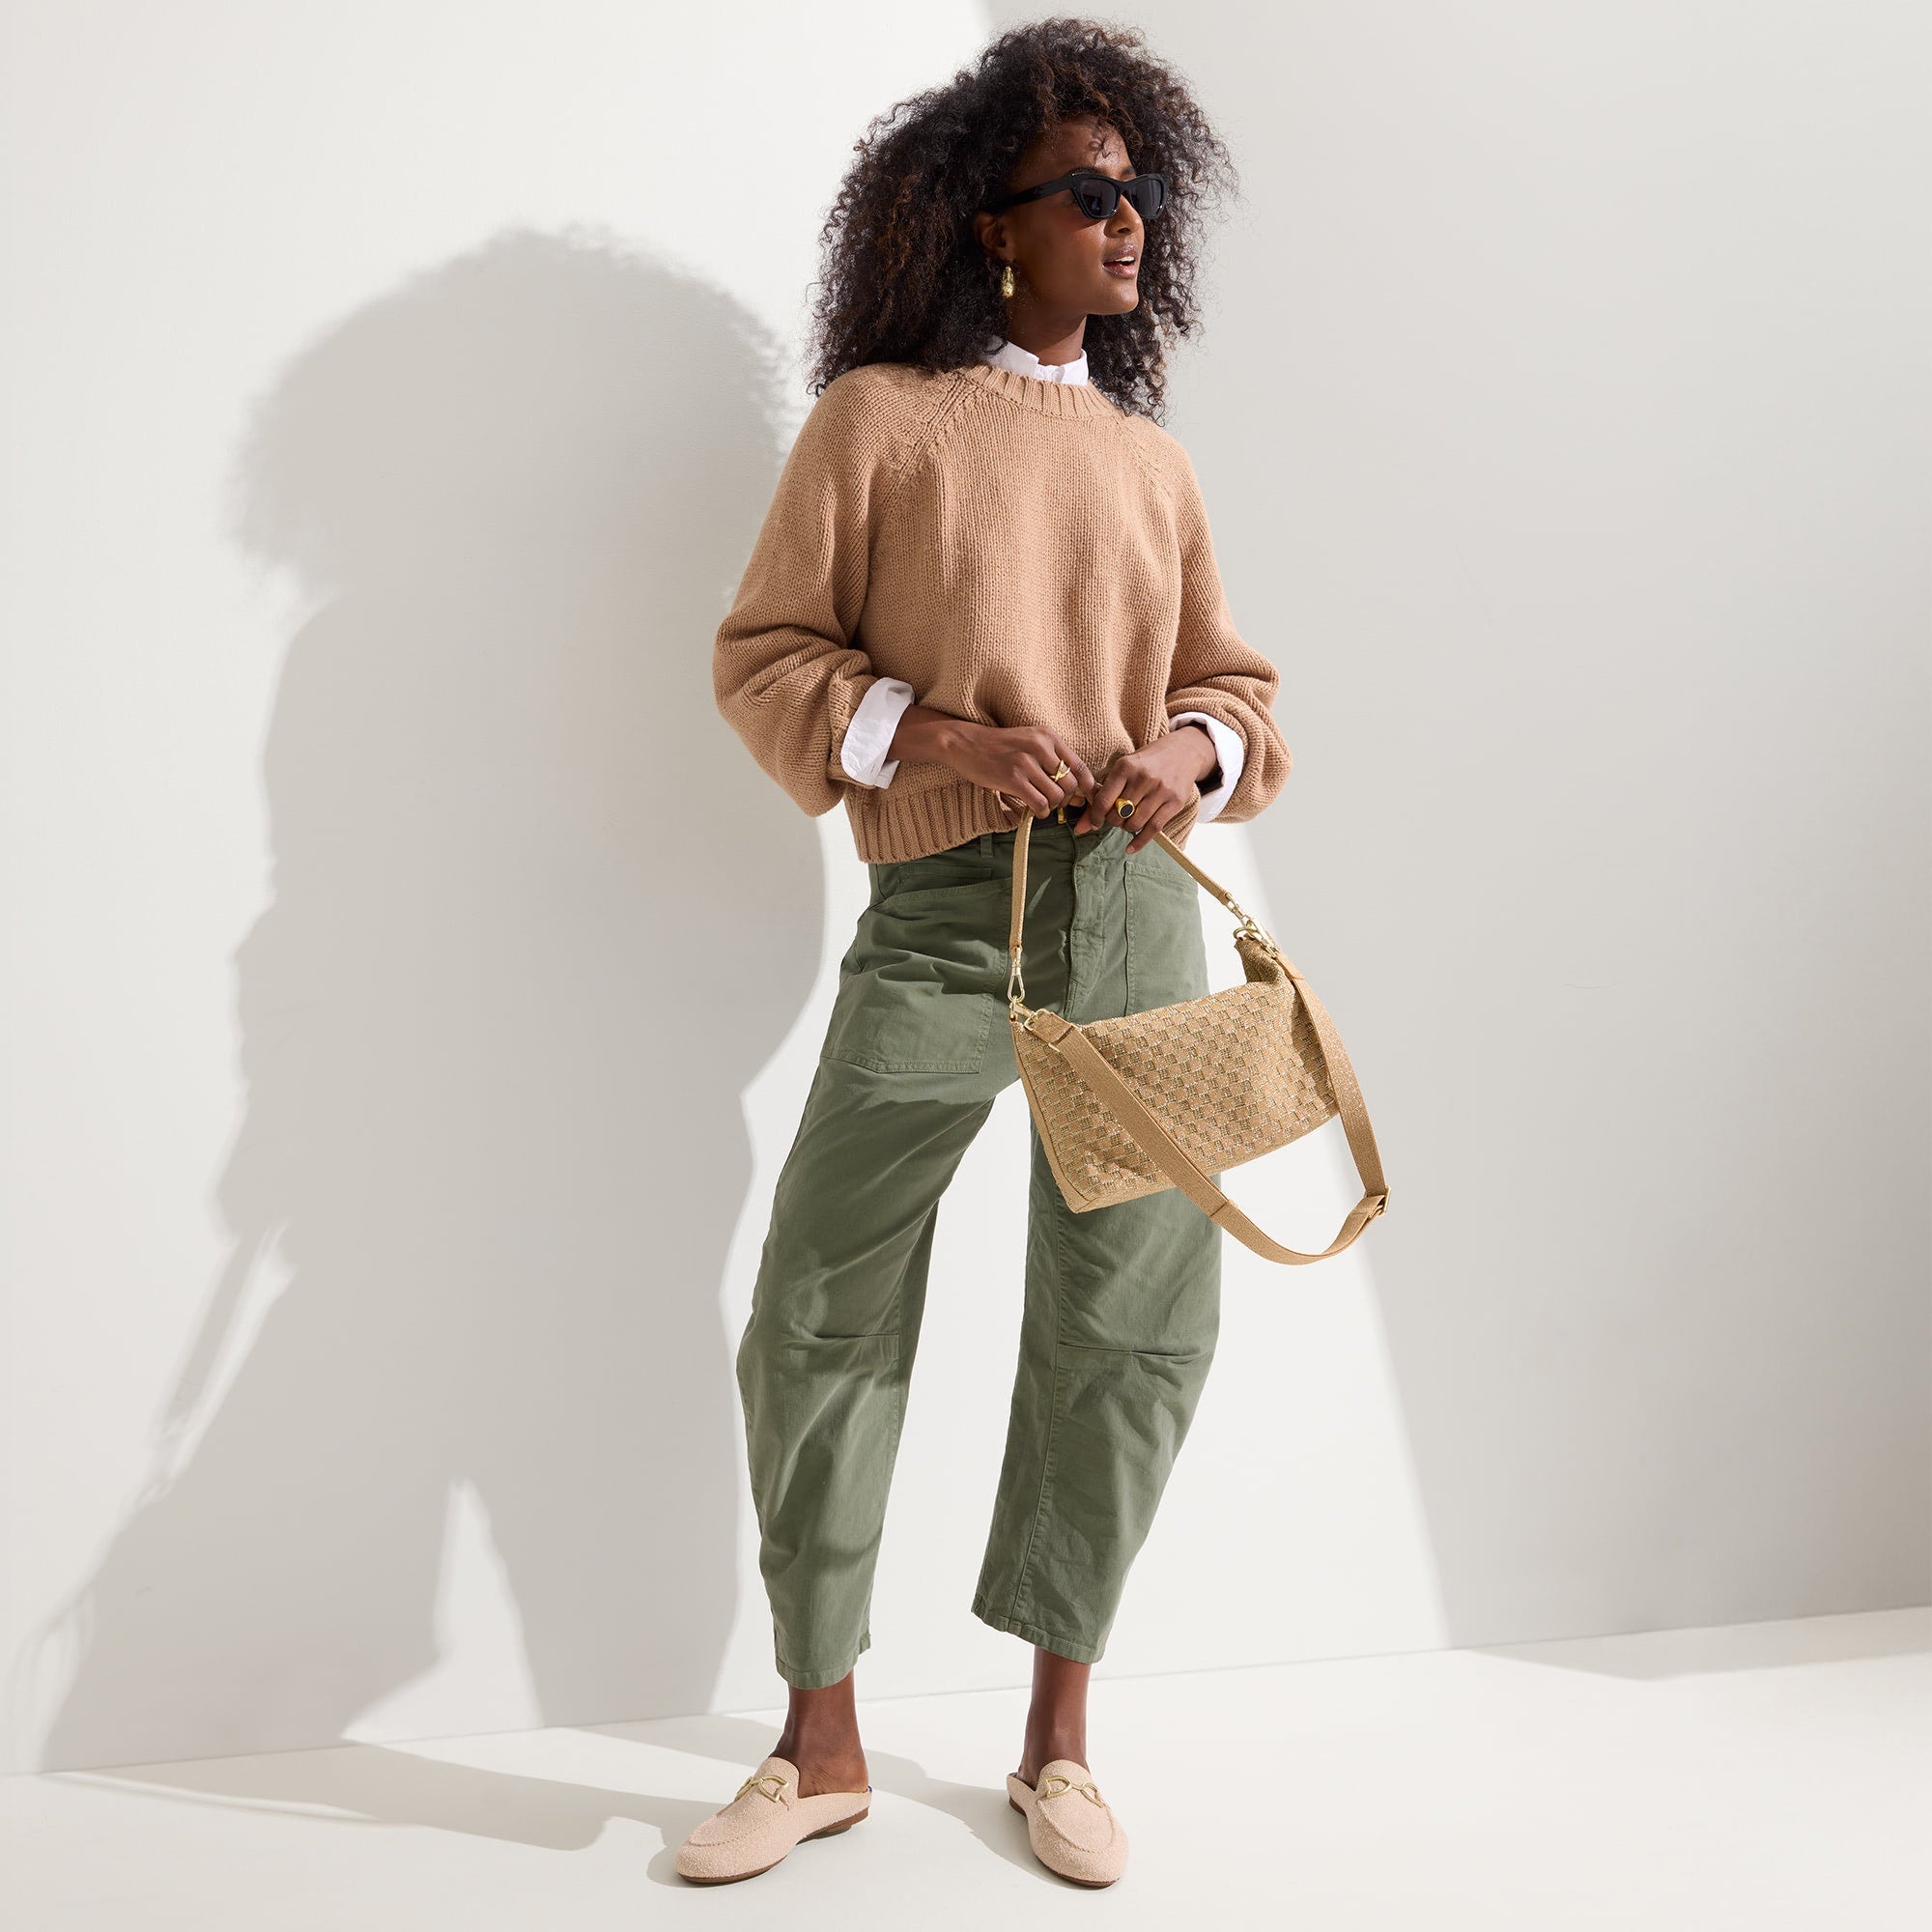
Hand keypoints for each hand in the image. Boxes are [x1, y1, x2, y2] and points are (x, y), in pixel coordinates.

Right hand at [890, 709, 1096, 817]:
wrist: (966, 743)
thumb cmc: (1000, 746)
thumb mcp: (1029, 743)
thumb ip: (1053, 763)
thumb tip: (1077, 794)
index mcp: (1048, 736)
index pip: (1079, 765)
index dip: (1088, 786)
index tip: (1087, 799)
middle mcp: (1040, 747)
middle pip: (1069, 784)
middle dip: (1066, 799)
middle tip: (1055, 803)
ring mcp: (1026, 763)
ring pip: (1056, 796)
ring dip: (1052, 806)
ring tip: (1042, 805)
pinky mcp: (1013, 779)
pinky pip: (1039, 803)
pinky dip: (1041, 812)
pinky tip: (1034, 810)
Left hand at [1074, 724, 1216, 852]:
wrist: (1183, 751)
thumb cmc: (1146, 762)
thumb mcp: (1123, 770)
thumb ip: (1102, 795)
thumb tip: (1080, 828)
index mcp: (1126, 766)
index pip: (1104, 800)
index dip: (1095, 816)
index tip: (1094, 822)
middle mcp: (1143, 777)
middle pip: (1119, 814)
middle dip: (1112, 820)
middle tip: (1115, 816)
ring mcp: (1161, 790)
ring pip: (1135, 823)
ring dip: (1126, 828)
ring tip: (1127, 821)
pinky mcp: (1175, 801)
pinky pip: (1153, 828)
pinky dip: (1139, 841)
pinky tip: (1131, 848)